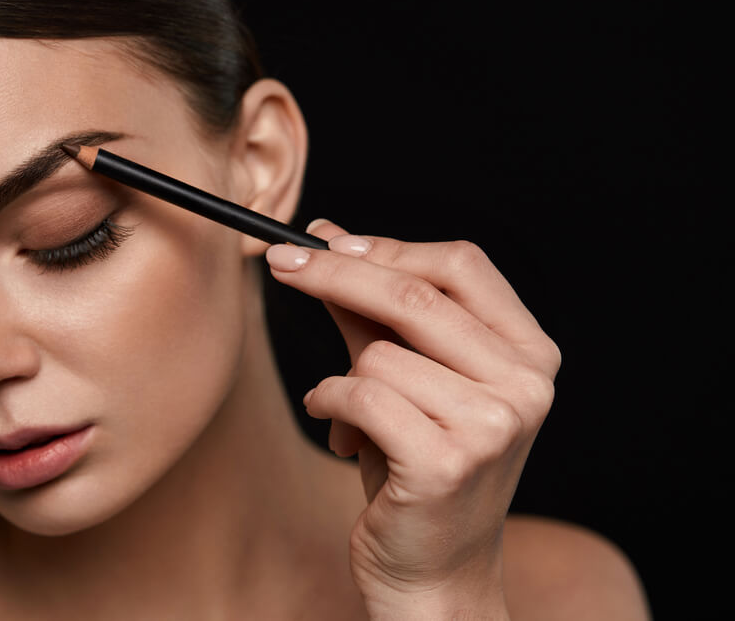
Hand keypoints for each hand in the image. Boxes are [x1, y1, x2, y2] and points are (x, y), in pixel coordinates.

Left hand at [265, 219, 559, 618]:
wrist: (433, 572)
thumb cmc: (417, 468)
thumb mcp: (407, 379)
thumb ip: (373, 312)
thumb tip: (328, 238)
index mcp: (528, 353)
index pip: (460, 265)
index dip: (388, 247)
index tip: (327, 241)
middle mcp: (524, 385)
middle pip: (415, 295)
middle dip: (334, 273)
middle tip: (281, 264)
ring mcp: (492, 426)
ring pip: (378, 353)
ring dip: (341, 377)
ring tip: (351, 415)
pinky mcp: (447, 462)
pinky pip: (360, 396)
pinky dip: (330, 404)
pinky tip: (339, 431)